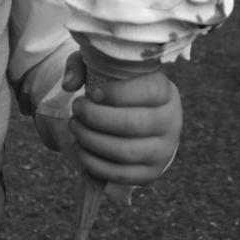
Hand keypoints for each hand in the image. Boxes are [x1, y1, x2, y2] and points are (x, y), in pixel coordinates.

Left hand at [62, 51, 182, 186]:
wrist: (140, 121)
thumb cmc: (118, 90)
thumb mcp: (103, 69)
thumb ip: (82, 66)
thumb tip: (68, 84)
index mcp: (166, 92)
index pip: (149, 91)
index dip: (116, 92)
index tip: (92, 93)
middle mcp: (170, 122)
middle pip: (132, 124)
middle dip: (95, 117)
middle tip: (76, 108)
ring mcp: (163, 151)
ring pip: (124, 151)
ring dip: (91, 140)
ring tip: (75, 126)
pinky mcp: (150, 173)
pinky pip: (120, 174)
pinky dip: (93, 163)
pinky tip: (80, 148)